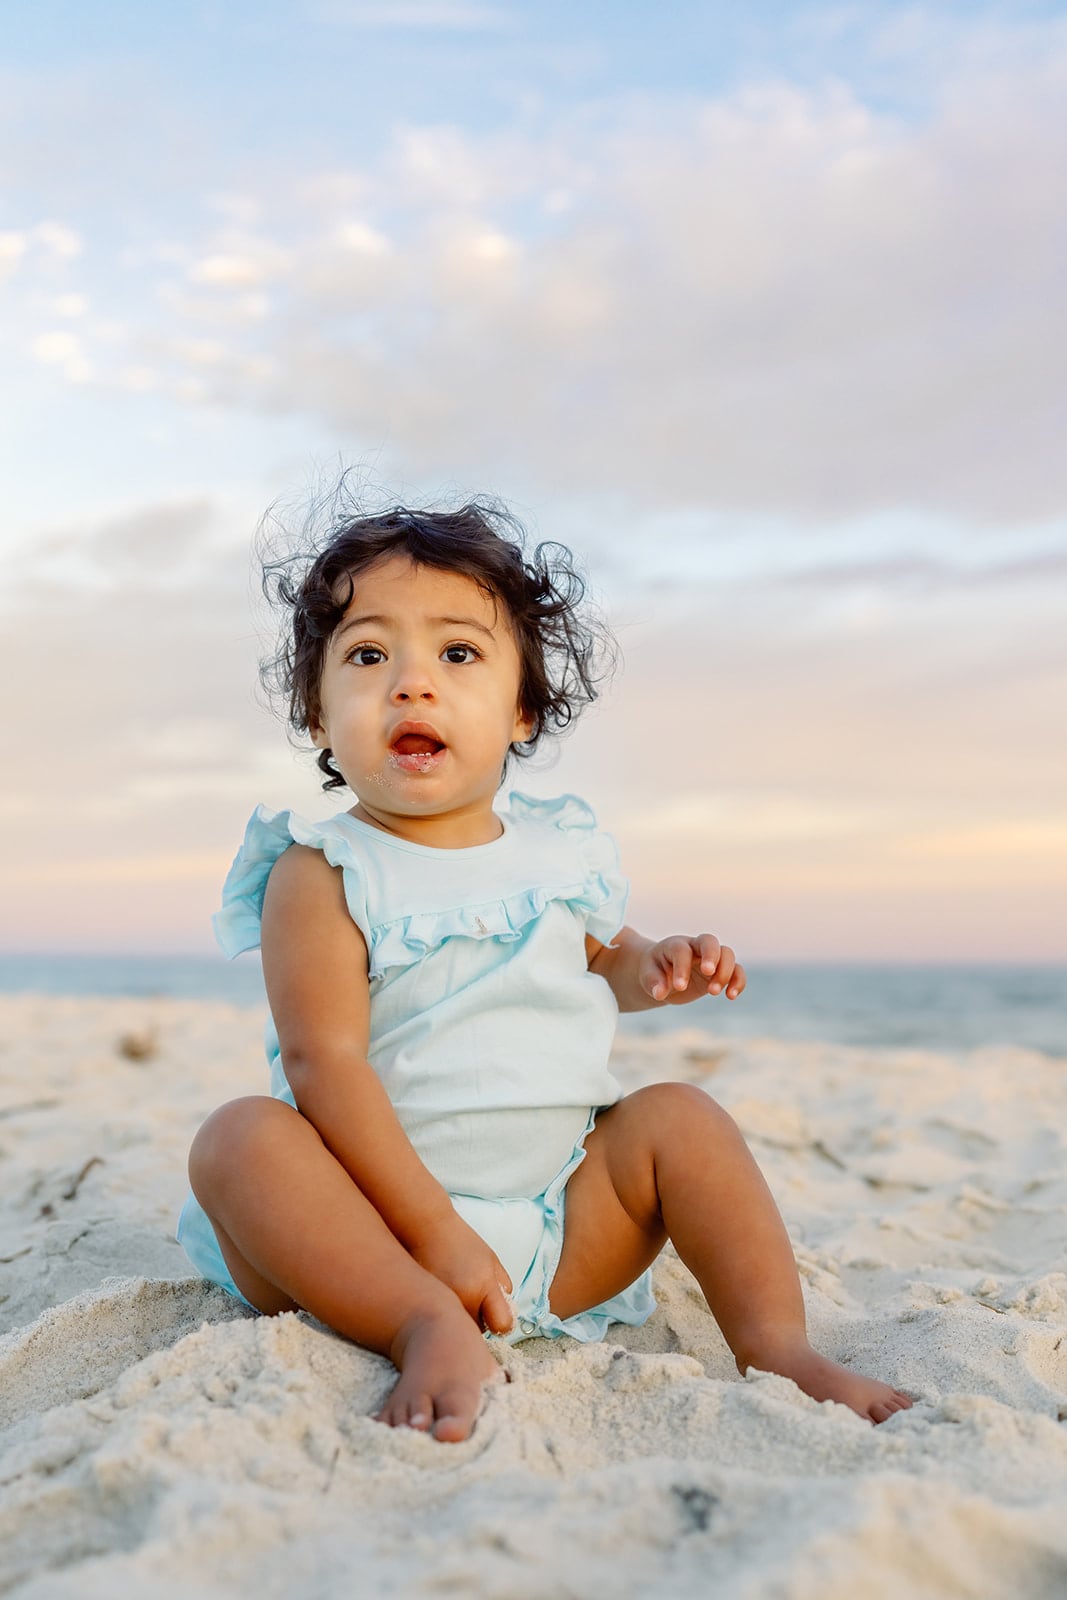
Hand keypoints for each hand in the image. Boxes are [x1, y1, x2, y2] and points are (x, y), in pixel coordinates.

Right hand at [409, 1209, 514, 1334]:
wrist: (428, 1229)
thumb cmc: (461, 1243)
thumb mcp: (491, 1260)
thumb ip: (503, 1288)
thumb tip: (507, 1315)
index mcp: (484, 1285)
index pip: (502, 1324)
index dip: (503, 1324)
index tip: (500, 1318)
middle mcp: (464, 1297)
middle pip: (480, 1330)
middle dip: (481, 1319)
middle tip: (474, 1296)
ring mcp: (444, 1303)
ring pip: (461, 1327)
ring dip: (464, 1318)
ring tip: (457, 1294)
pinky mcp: (426, 1304)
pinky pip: (443, 1320)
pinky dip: (446, 1313)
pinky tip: (444, 1295)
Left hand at [641, 934, 745, 1004]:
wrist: (662, 974)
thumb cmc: (654, 971)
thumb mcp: (648, 976)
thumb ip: (654, 983)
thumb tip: (660, 994)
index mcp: (675, 945)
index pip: (682, 950)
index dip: (682, 967)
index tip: (679, 986)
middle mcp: (695, 947)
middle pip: (709, 941)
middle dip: (711, 955)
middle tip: (707, 972)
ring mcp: (710, 958)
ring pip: (727, 954)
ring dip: (725, 972)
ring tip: (713, 992)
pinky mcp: (720, 971)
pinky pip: (736, 970)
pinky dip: (738, 981)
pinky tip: (731, 996)